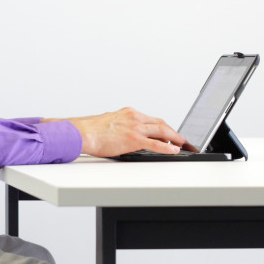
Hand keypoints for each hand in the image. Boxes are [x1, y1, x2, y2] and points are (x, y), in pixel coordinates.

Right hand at [55, 107, 188, 156]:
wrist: (82, 133)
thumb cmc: (90, 130)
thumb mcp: (110, 123)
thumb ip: (120, 127)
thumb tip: (123, 135)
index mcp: (129, 113)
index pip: (151, 119)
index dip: (162, 126)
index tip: (168, 132)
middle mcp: (134, 117)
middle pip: (160, 123)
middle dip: (173, 132)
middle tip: (180, 139)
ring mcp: (135, 127)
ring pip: (162, 131)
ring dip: (174, 138)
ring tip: (181, 145)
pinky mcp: (134, 139)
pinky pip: (156, 143)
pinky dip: (167, 147)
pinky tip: (174, 150)